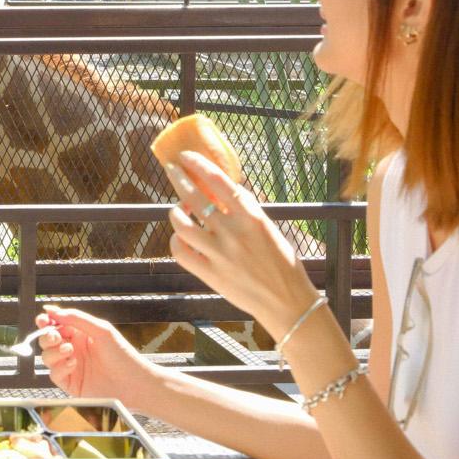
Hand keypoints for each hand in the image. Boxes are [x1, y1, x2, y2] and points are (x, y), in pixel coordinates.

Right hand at [36, 305, 156, 411]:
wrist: (133, 384)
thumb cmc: (123, 356)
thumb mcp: (101, 330)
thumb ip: (76, 318)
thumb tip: (52, 310)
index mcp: (80, 334)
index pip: (56, 325)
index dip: (46, 322)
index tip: (43, 320)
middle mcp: (73, 349)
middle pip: (47, 341)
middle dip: (47, 336)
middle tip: (55, 336)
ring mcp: (70, 367)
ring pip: (47, 357)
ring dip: (54, 352)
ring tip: (69, 350)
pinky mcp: (70, 384)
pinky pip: (54, 374)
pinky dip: (60, 367)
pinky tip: (73, 364)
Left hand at [165, 151, 319, 337]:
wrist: (287, 301)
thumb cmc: (282, 263)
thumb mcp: (268, 227)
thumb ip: (245, 209)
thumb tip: (222, 188)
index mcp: (251, 216)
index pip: (217, 181)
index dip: (198, 165)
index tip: (186, 157)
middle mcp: (232, 231)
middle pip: (194, 197)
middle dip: (179, 178)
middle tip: (172, 170)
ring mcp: (219, 253)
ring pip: (181, 224)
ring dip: (176, 212)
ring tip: (179, 209)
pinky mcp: (210, 273)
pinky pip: (180, 252)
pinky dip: (176, 240)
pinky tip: (181, 237)